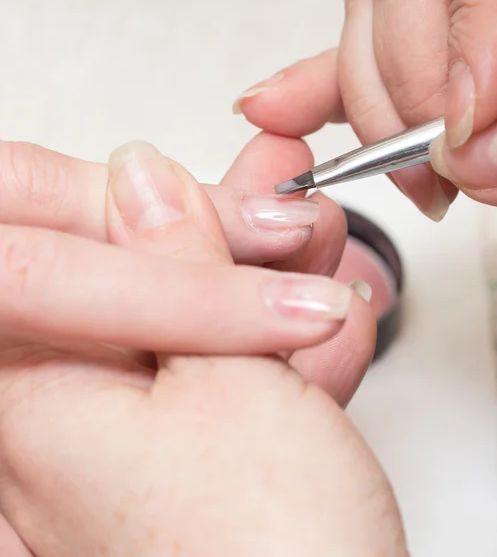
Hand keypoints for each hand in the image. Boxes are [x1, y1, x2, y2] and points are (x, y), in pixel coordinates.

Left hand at [0, 141, 405, 555]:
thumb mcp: (227, 390)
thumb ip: (175, 271)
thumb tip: (138, 177)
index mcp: (34, 401)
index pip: (47, 252)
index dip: (135, 211)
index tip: (207, 192)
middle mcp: (62, 419)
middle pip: (128, 280)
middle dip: (216, 235)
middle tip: (281, 209)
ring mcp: (126, 436)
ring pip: (187, 321)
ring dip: (264, 281)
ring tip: (322, 248)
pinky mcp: (183, 451)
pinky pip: (220, 371)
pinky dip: (278, 344)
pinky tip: (333, 323)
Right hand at [233, 0, 496, 216]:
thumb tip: (473, 163)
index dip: (457, 57)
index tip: (462, 140)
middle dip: (405, 91)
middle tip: (434, 167)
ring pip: (367, 10)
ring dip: (368, 103)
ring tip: (401, 169)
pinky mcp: (424, 20)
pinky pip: (358, 39)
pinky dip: (317, 86)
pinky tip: (278, 109)